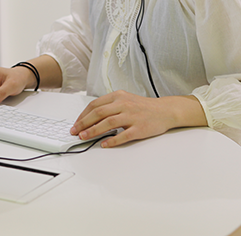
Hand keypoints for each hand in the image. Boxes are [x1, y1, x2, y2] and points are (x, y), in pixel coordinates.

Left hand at [70, 90, 206, 147]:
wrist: (165, 111)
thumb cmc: (143, 107)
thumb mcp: (125, 100)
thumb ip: (109, 106)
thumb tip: (90, 118)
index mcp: (118, 96)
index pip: (95, 105)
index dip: (83, 115)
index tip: (76, 124)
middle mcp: (124, 104)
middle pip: (98, 113)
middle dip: (84, 123)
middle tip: (75, 131)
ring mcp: (132, 116)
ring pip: (108, 123)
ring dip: (93, 131)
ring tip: (84, 137)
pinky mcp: (140, 128)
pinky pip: (123, 135)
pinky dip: (112, 140)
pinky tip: (104, 144)